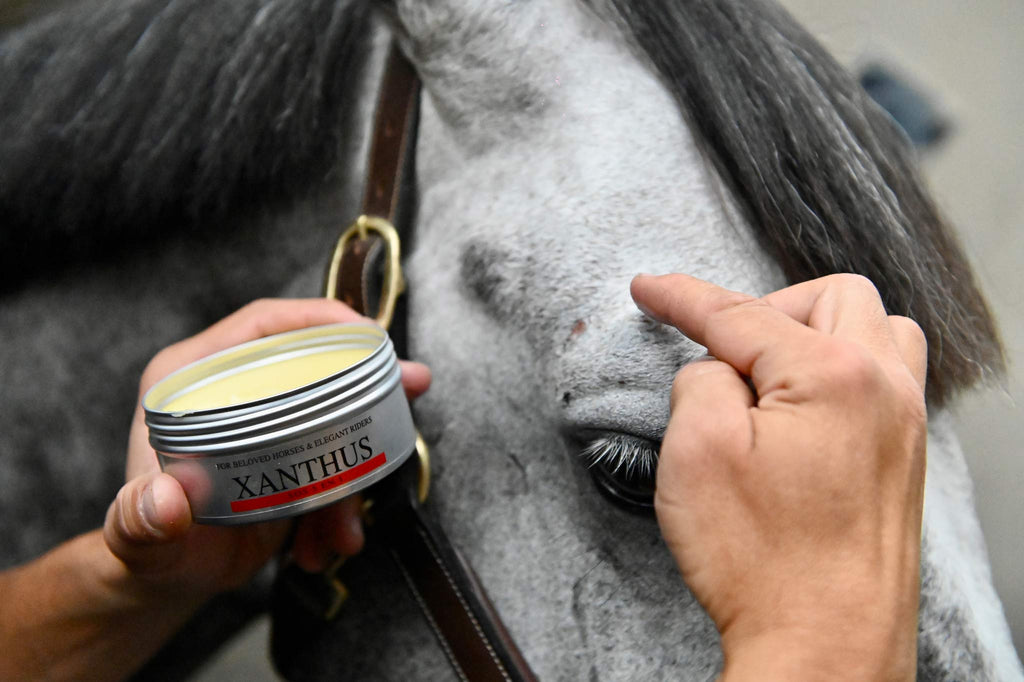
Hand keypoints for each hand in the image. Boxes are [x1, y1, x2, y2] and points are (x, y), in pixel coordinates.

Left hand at [104, 299, 430, 599]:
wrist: (171, 580)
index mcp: (190, 379)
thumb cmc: (146, 549)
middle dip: (368, 381)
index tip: (366, 334)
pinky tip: (332, 543)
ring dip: (359, 469)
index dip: (317, 319)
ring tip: (347, 526)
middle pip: (313, 363)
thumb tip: (165, 501)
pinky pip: (337, 464)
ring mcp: (268, 423)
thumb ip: (139, 520)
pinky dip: (344, 508)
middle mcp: (232, 390)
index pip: (262, 326)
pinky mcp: (293, 455)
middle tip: (412, 387)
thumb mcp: (138, 536)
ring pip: (335, 419)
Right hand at [631, 273, 926, 679]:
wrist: (824, 649)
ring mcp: (904, 424)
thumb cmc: (764, 564)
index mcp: (834, 375)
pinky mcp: (906, 458)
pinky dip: (842, 366)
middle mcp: (885, 389)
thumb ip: (701, 379)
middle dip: (763, 307)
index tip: (650, 290)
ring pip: (873, 328)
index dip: (683, 297)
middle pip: (827, 299)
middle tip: (718, 347)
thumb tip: (716, 366)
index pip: (742, 313)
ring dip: (816, 330)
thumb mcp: (697, 452)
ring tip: (769, 371)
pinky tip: (804, 406)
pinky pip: (886, 375)